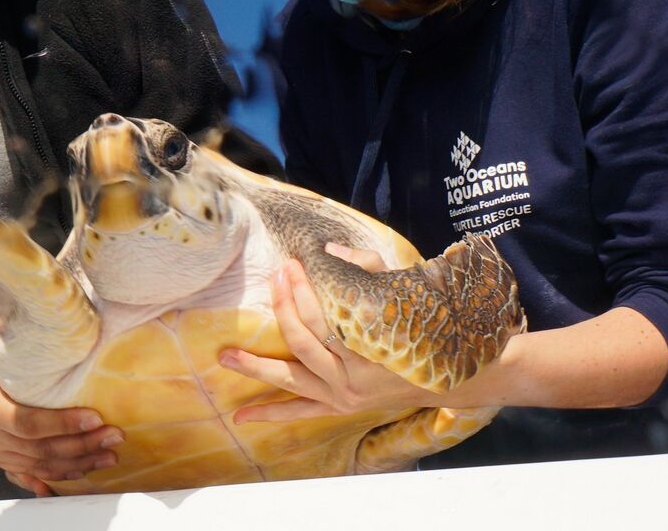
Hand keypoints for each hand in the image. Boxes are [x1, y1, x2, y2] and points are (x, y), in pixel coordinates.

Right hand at [0, 309, 122, 491]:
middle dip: (80, 446)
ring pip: (33, 464)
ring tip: (106, 456)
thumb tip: (40, 290)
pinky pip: (20, 470)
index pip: (26, 423)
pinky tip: (71, 478)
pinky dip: (47, 476)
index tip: (93, 417)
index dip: (61, 424)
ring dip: (73, 463)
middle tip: (114, 437)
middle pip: (36, 450)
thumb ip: (4, 313)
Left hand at [220, 258, 434, 422]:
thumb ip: (366, 266)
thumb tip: (329, 251)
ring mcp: (343, 396)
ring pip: (292, 379)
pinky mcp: (337, 408)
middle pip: (303, 343)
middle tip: (272, 280)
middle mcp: (352, 377)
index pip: (324, 316)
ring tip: (225, 356)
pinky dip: (271, 414)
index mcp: (369, 347)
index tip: (291, 266)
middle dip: (283, 308)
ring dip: (257, 367)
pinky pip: (300, 412)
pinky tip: (240, 416)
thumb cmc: (419, 325)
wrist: (443, 376)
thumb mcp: (400, 290)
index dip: (303, 290)